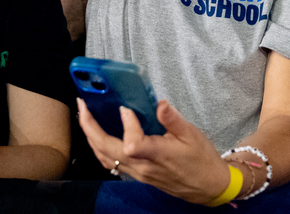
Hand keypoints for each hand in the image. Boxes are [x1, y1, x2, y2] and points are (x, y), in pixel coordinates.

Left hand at [77, 98, 230, 204]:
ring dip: (91, 138)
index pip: (133, 144)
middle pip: (106, 151)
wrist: (207, 186)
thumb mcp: (192, 134)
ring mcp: (137, 173)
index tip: (125, 107)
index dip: (126, 125)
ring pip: (104, 158)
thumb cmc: (201, 159)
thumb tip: (159, 102)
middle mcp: (142, 167)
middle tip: (82, 106)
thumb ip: (172, 119)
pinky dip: (98, 148)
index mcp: (157, 155)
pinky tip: (97, 136)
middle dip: (90, 128)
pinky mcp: (136, 175)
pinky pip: (110, 164)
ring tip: (85, 117)